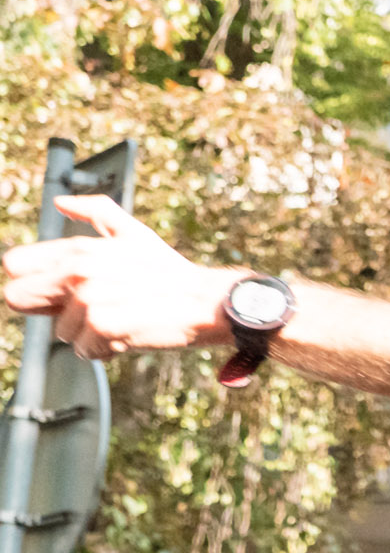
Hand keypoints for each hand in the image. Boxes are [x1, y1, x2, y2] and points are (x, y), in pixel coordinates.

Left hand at [5, 198, 229, 360]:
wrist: (208, 301)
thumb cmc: (171, 272)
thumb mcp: (134, 233)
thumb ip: (95, 211)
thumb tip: (60, 202)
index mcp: (77, 248)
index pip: (13, 265)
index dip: (33, 282)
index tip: (58, 292)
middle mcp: (77, 270)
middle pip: (18, 299)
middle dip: (49, 310)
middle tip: (84, 311)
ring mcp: (87, 299)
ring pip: (59, 331)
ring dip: (86, 334)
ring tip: (121, 320)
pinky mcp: (101, 326)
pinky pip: (83, 350)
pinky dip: (105, 350)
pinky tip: (127, 336)